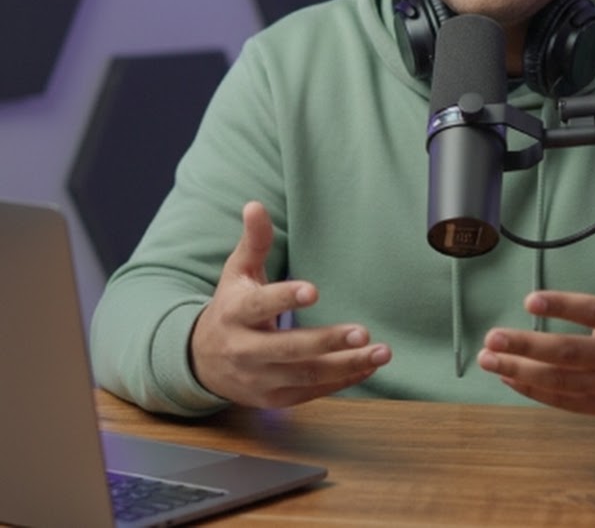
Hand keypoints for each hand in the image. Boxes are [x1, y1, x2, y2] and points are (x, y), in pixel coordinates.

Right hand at [190, 201, 391, 407]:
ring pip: (305, 375)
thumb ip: (253, 241)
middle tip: (363, 331)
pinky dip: (343, 380)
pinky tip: (369, 365)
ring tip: (381, 351)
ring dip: (346, 365)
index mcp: (235, 313)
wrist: (202, 361)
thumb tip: (255, 205)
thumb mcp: (237, 272)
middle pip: (288, 349)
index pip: (259, 306)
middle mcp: (245, 349)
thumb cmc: (231, 306)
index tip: (314, 291)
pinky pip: (312, 391)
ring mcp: (259, 378)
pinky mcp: (274, 398)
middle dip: (326, 341)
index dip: (285, 299)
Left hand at [477, 202, 594, 416]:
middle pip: (571, 353)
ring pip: (562, 381)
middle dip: (528, 347)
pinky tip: (508, 376)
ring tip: (488, 358)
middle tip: (492, 337)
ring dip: (521, 371)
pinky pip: (564, 400)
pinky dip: (533, 391)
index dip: (562, 306)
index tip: (529, 300)